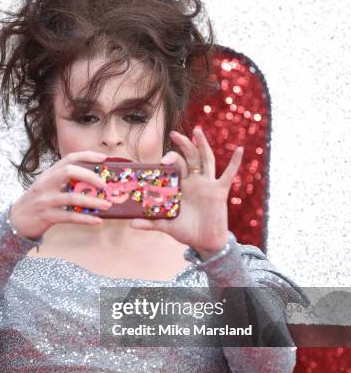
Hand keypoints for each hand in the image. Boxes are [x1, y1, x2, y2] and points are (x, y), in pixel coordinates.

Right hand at [9, 151, 113, 238]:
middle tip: (104, 185)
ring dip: (93, 202)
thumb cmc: (37, 202)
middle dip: (91, 176)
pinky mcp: (47, 216)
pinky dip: (86, 219)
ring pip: (73, 198)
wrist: (17, 221)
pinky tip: (98, 220)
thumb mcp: (47, 187)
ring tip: (108, 205)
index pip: (69, 159)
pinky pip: (70, 217)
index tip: (103, 158)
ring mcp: (46, 200)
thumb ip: (64, 182)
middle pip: (70, 172)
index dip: (87, 156)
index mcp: (48, 174)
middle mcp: (46, 184)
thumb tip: (92, 183)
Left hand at [130, 126, 243, 256]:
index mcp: (181, 186)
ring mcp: (207, 185)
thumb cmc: (186, 231)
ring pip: (205, 160)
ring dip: (202, 145)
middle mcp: (194, 182)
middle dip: (183, 145)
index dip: (168, 160)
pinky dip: (235, 162)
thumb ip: (150, 222)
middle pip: (189, 157)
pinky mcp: (219, 191)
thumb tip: (131, 223)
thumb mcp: (166, 225)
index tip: (159, 160)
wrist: (204, 242)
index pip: (175, 166)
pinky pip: (228, 175)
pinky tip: (240, 149)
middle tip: (174, 134)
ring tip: (198, 130)